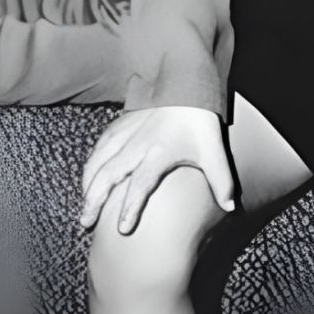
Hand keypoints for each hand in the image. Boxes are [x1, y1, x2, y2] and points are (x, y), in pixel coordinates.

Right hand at [80, 106, 234, 233]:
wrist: (187, 83)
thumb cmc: (200, 120)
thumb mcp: (214, 151)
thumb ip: (222, 181)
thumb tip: (231, 208)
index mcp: (158, 153)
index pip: (139, 185)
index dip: (129, 208)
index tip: (122, 230)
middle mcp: (137, 145)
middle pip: (109, 175)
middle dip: (94, 200)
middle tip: (85, 222)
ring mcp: (126, 133)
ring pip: (98, 160)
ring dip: (88, 183)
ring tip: (82, 204)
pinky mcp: (121, 123)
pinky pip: (100, 145)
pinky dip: (91, 162)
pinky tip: (88, 175)